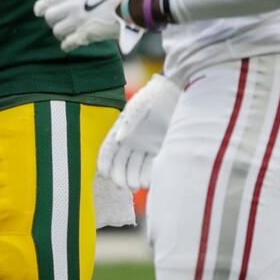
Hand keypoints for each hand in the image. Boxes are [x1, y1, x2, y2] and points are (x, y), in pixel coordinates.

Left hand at [33, 0, 136, 51]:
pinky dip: (68, 45)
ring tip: (68, 34)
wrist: (135, 4)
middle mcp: (73, 5)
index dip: (41, 7)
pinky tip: (70, 44)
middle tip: (61, 24)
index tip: (39, 12)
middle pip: (49, 17)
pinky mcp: (86, 34)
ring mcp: (79, 20)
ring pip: (57, 31)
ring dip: (61, 34)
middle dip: (53, 21)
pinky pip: (68, 43)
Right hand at [97, 74, 178, 189]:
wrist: (176, 93)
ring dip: (133, 177)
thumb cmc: (153, 97)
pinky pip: (151, 165)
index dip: (104, 161)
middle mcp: (131, 140)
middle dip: (120, 174)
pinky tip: (146, 182)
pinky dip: (148, 174)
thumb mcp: (139, 108)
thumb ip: (128, 124)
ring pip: (135, 166)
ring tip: (135, 186)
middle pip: (121, 162)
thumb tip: (118, 140)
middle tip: (122, 185)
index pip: (108, 149)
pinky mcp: (159, 149)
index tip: (103, 174)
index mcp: (121, 130)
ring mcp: (145, 146)